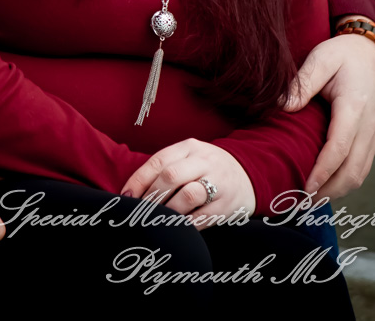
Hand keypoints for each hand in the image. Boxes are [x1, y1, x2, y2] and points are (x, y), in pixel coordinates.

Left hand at [122, 138, 255, 227]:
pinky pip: (203, 216)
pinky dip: (186, 224)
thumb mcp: (189, 158)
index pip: (159, 160)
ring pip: (188, 194)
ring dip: (168, 210)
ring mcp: (218, 181)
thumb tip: (132, 191)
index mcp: (189, 147)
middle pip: (171, 175)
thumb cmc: (207, 168)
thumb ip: (166, 168)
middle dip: (151, 196)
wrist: (248, 175)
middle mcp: (204, 160)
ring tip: (156, 219)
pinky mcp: (227, 204)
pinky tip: (176, 228)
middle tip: (140, 211)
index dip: (139, 179)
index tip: (126, 196)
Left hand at [283, 34, 374, 197]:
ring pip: (360, 174)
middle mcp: (369, 127)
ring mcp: (374, 135)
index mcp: (354, 108)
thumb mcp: (321, 58)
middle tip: (300, 202)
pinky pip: (363, 167)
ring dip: (337, 191)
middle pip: (352, 171)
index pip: (340, 149)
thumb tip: (281, 107)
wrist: (372, 51)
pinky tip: (327, 185)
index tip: (304, 187)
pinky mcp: (374, 138)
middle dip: (328, 191)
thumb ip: (302, 83)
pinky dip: (346, 182)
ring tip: (310, 199)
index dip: (322, 172)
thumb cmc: (343, 54)